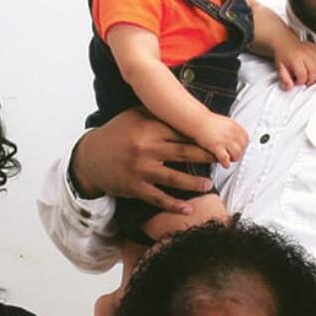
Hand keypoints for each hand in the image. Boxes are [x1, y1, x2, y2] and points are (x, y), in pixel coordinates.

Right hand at [71, 108, 214, 213]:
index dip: (201, 136)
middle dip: (206, 156)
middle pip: (183, 152)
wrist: (90, 157)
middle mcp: (146, 148)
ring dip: (194, 182)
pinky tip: (188, 209)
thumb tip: (183, 106)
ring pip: (173, 177)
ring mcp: (141, 169)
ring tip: (209, 184)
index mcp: (148, 127)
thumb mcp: (133, 116)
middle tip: (224, 160)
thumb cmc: (116, 134)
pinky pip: (158, 197)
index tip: (218, 140)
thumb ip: (156, 112)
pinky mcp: (135, 187)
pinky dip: (174, 205)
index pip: (180, 131)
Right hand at [189, 113, 248, 166]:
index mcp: (234, 126)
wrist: (197, 120)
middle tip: (233, 156)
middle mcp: (231, 132)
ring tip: (229, 159)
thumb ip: (233, 129)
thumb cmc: (208, 121)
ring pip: (236, 153)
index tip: (239, 149)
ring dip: (233, 158)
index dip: (243, 146)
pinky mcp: (216, 146)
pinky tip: (224, 164)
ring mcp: (224, 139)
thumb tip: (237, 137)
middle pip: (242, 147)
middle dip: (239, 153)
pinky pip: (225, 158)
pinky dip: (226, 163)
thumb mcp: (225, 122)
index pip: (246, 139)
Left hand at [275, 39, 315, 88]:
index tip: (297, 81)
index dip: (300, 82)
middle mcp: (305, 54)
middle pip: (314, 71)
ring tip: (310, 75)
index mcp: (295, 58)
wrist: (286, 42)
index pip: (303, 75)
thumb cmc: (283, 55)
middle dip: (310, 80)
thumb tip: (289, 86)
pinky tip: (315, 67)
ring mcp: (312, 50)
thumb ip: (284, 78)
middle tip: (305, 81)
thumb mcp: (279, 68)